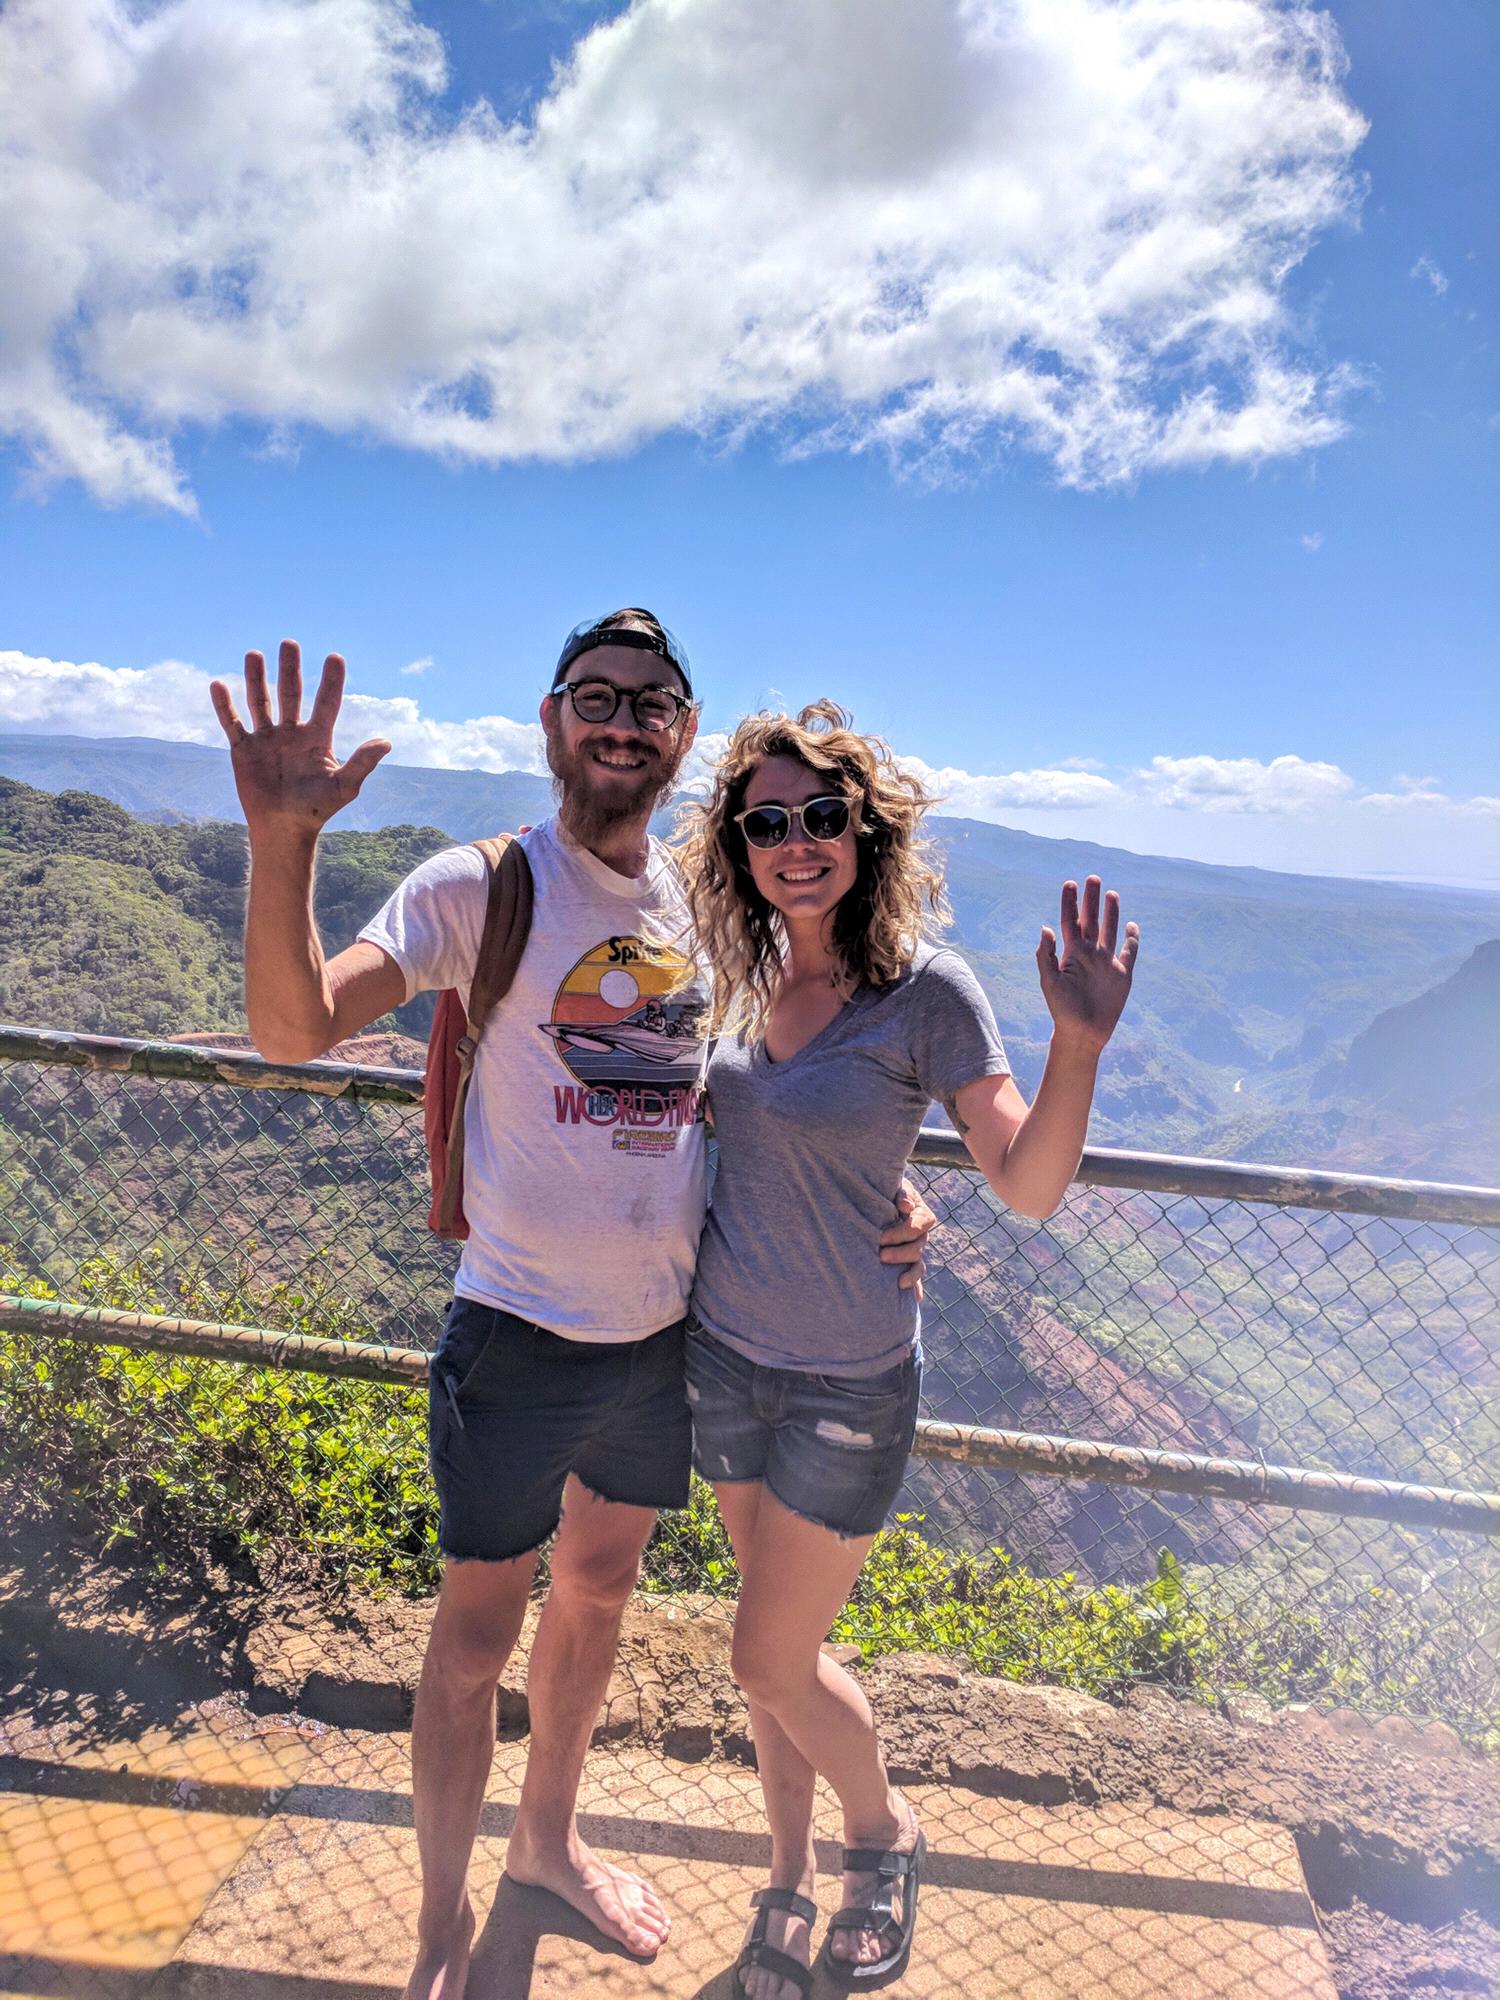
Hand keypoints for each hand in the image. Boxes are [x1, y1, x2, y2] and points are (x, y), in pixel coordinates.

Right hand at [210, 640, 391, 836]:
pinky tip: (218, 685)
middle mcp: (292, 732)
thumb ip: (362, 763)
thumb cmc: (317, 810)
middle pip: (290, 693)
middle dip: (290, 669)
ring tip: (254, 654)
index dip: (331, 682)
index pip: (326, 703)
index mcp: (317, 738)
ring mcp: (267, 739)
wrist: (283, 829)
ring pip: (260, 702)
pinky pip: (233, 723)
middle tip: (289, 643)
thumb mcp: (344, 787)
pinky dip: (224, 706)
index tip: (335, 657)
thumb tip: (386, 742)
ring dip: (256, 679)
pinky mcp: (243, 749)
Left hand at [879, 1179, 938, 1298]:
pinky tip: (916, 1298)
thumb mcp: (892, 1186)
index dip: (903, 1232)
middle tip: (881, 1256)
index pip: (920, 1225)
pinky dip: (916, 1287)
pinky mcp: (906, 1262)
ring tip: (898, 1282)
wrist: (872, 1196)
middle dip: (901, 1254)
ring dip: (911, 1274)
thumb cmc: (883, 1190)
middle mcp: (920, 1234)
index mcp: (920, 1214)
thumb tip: (905, 1207)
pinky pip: (915, 1277)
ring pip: (918, 1265)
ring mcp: (914, 1249)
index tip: (882, 1237)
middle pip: (919, 1247)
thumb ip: (900, 1194)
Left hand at [1037, 875, 1138, 1054]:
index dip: (1069, 903)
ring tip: (1111, 893)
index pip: (1070, 922)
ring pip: (1110, 931)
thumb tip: (1045, 928)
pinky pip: (1130, 953)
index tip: (1069, 884)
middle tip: (1092, 878)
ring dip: (1111, 913)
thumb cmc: (1061, 1010)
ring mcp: (1107, 963)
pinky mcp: (1123, 974)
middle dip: (1091, 900)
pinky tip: (1131, 926)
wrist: (1082, 1033)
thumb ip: (1046, 955)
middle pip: (1092, 920)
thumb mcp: (1049, 982)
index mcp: (1071, 954)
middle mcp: (1090, 954)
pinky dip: (1132, 939)